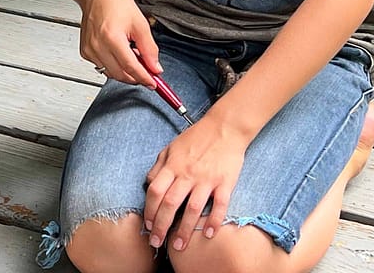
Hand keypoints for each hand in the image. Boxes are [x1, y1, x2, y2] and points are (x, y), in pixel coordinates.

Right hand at [79, 0, 160, 86]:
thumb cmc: (115, 2)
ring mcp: (89, 50)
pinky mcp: (85, 52)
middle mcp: (97, 46)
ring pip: (110, 73)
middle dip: (136, 76)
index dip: (144, 78)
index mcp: (111, 38)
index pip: (131, 67)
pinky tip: (120, 54)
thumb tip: (155, 68)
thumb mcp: (139, 23)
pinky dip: (114, 66)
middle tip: (148, 71)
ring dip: (125, 72)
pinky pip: (102, 67)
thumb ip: (149, 48)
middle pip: (120, 74)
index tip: (153, 83)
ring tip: (134, 57)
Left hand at [143, 117, 249, 251]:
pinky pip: (219, 205)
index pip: (155, 191)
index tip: (147, 225)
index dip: (149, 210)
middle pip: (170, 203)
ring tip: (179, 245)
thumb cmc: (197, 137)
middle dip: (161, 226)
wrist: (225, 127)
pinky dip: (214, 221)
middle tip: (157, 243)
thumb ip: (159, 166)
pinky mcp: (225, 182)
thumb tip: (148, 184)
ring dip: (184, 230)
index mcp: (173, 165)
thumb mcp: (172, 147)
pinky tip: (208, 234)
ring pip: (192, 208)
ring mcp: (207, 179)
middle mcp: (188, 173)